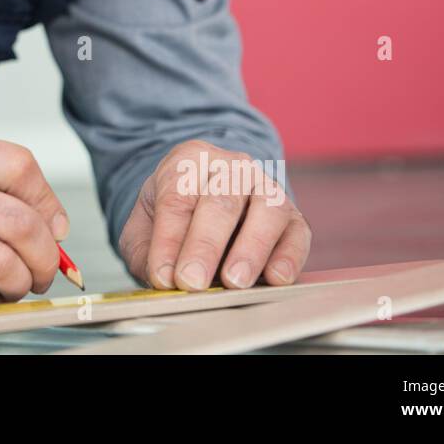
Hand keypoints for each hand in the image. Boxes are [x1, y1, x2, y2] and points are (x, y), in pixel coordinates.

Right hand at [0, 138, 70, 314]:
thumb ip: (0, 195)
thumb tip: (58, 229)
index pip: (20, 166)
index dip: (48, 202)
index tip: (54, 228)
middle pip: (21, 222)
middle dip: (46, 257)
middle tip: (42, 271)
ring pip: (7, 265)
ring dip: (21, 285)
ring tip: (12, 286)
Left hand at [117, 139, 310, 291]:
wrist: (209, 206)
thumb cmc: (176, 216)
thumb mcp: (146, 225)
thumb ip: (146, 251)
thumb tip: (163, 279)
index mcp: (191, 161)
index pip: (177, 196)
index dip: (169, 238)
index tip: (163, 275)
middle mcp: (234, 167)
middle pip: (221, 200)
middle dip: (204, 245)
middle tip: (192, 282)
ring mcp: (268, 189)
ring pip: (267, 210)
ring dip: (251, 248)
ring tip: (233, 281)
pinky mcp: (293, 218)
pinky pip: (297, 234)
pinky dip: (289, 257)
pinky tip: (274, 279)